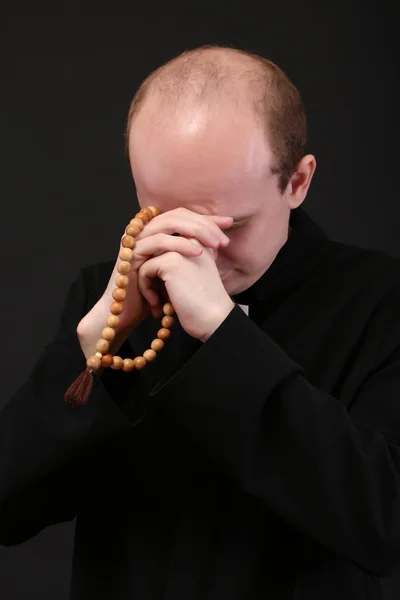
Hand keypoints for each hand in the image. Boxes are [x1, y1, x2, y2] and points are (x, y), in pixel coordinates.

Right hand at [78, 207, 232, 348]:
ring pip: (167, 223)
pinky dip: (179, 244)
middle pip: (176, 214)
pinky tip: (196, 252)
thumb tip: (218, 238)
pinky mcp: (131, 253)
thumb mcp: (181, 269)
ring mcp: (135, 240)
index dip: (206, 217)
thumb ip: (194, 250)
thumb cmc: (157, 293)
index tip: (229, 223)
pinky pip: (158, 241)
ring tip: (215, 244)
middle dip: (203, 223)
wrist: (130, 314)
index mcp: (155, 231)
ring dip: (195, 231)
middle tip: (223, 237)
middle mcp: (143, 231)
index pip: (183, 214)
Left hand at [137, 236, 234, 342]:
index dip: (159, 265)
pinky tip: (158, 304)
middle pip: (155, 249)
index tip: (166, 288)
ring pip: (147, 259)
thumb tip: (150, 257)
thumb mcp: (192, 274)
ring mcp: (181, 247)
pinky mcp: (170, 261)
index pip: (167, 241)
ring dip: (148, 283)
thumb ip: (176, 260)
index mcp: (200, 239)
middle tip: (158, 298)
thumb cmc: (203, 303)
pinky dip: (146, 289)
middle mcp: (192, 238)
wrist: (214, 320)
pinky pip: (144, 270)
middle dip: (152, 273)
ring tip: (158, 302)